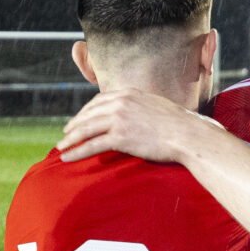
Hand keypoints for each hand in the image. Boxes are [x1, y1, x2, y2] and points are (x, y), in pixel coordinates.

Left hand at [56, 88, 201, 162]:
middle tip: (65, 135)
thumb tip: (136, 114)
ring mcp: (119, 119)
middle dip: (74, 125)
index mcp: (128, 93)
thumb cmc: (178, 124)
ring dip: (71, 139)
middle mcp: (121, 102)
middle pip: (89, 114)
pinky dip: (77, 152)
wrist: (188, 134)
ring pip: (86, 129)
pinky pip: (92, 145)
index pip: (98, 101)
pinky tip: (67, 157)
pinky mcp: (120, 137)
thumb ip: (140, 106)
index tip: (79, 120)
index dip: (85, 112)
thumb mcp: (155, 105)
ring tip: (61, 147)